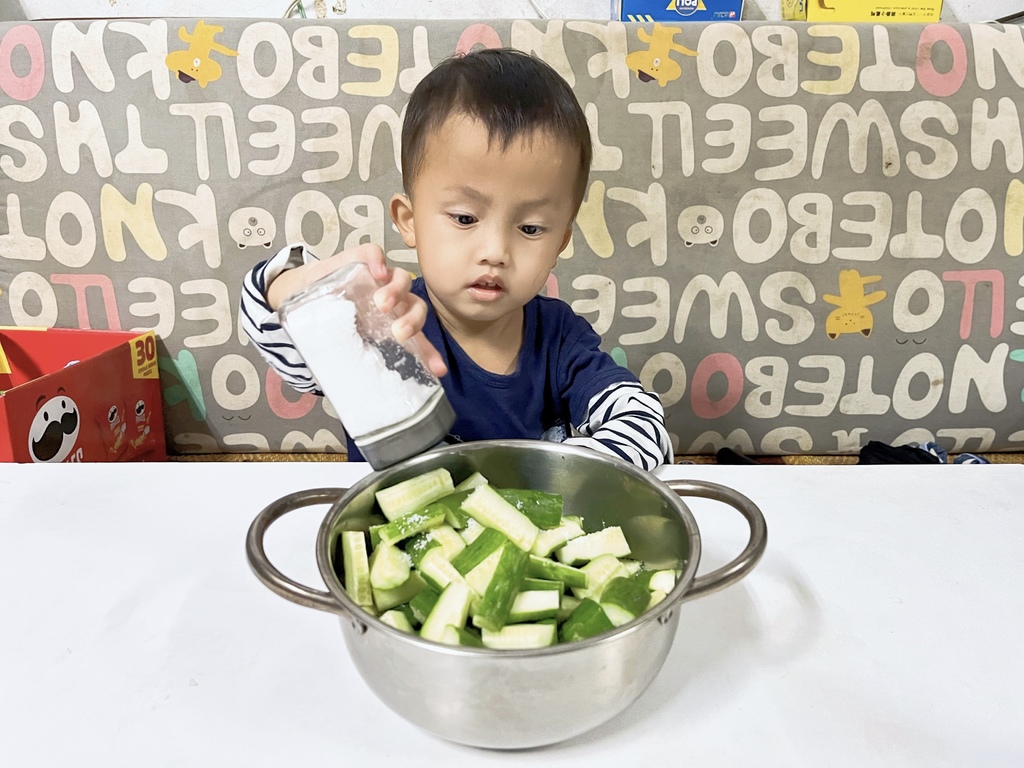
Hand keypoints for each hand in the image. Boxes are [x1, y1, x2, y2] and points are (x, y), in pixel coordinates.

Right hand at [267, 243, 446, 377]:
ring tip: (381, 303)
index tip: (437, 370)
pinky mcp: (362, 260)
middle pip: (416, 307)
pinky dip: (378, 260)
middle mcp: (394, 302)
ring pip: (402, 279)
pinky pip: (375, 254)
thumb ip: (354, 362)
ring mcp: (380, 279)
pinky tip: (376, 271)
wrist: (303, 292)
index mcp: (394, 325)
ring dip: (397, 292)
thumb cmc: (331, 320)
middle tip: (398, 332)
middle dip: (411, 321)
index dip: (429, 353)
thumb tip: (353, 399)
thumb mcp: (344, 345)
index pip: (419, 339)